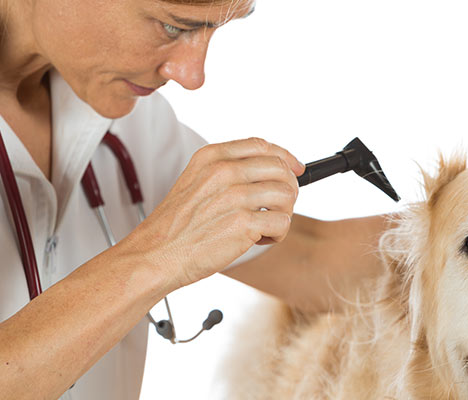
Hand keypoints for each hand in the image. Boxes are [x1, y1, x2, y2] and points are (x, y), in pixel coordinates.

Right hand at [118, 137, 304, 289]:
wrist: (155, 254)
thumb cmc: (177, 225)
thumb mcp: (196, 181)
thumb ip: (228, 171)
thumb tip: (272, 170)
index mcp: (212, 157)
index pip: (262, 145)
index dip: (284, 157)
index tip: (295, 168)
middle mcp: (224, 171)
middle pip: (280, 169)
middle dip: (287, 189)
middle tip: (276, 207)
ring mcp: (235, 196)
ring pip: (287, 194)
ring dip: (282, 213)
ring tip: (263, 226)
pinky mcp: (243, 223)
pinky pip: (283, 222)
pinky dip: (277, 235)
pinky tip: (258, 239)